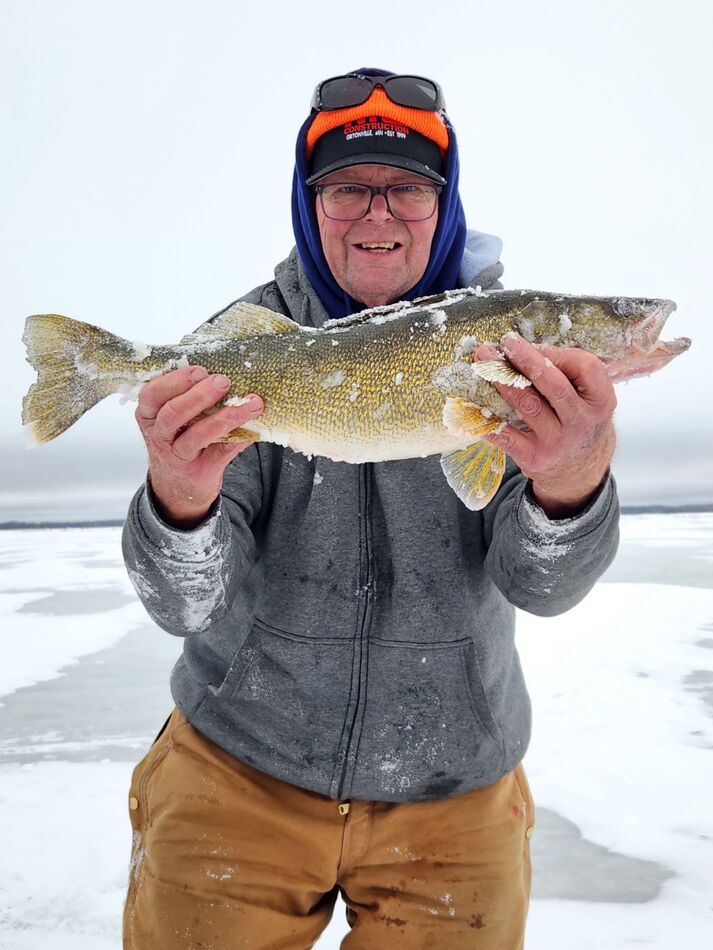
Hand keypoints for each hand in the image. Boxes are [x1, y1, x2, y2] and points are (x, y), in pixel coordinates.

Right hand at [135, 366, 263, 528]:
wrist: (178, 487)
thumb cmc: (178, 440)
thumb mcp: (172, 419)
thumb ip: (189, 397)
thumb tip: (229, 372)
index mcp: (149, 415)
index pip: (152, 394)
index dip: (175, 381)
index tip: (199, 370)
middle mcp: (159, 435)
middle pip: (172, 413)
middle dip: (198, 395)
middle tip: (222, 381)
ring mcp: (177, 456)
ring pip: (197, 436)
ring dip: (225, 417)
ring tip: (250, 404)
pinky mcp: (199, 471)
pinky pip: (221, 452)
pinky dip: (240, 438)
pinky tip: (255, 428)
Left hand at [475, 333, 616, 518]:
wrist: (579, 471)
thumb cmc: (577, 423)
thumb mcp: (588, 400)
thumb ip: (567, 376)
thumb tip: (524, 350)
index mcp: (601, 401)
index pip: (586, 367)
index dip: (559, 353)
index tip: (536, 346)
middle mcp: (581, 422)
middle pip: (553, 384)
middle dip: (526, 359)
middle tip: (506, 342)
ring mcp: (557, 441)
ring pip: (527, 404)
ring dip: (502, 380)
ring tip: (484, 363)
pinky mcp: (534, 457)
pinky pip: (506, 434)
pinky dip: (488, 418)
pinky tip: (472, 403)